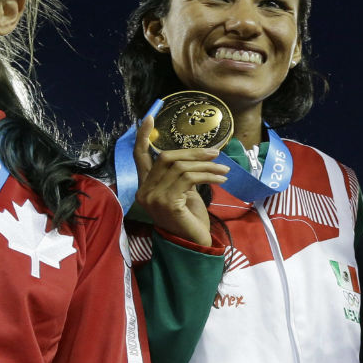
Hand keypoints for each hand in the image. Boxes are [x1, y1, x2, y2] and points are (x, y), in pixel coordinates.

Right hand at [132, 114, 228, 245]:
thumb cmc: (189, 220)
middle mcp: (144, 192)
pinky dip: (208, 174)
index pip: (139, 157)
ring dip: (205, 164)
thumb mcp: (183, 192)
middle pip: (165, 158)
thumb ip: (181, 175)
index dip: (143, 136)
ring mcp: (154, 198)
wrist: (192, 246)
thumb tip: (195, 156)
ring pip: (179, 167)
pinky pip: (189, 178)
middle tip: (215, 152)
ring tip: (223, 167)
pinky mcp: (168, 203)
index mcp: (144, 187)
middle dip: (192, 152)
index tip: (150, 116)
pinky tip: (221, 177)